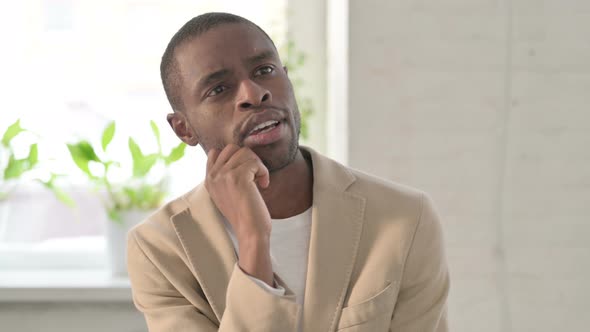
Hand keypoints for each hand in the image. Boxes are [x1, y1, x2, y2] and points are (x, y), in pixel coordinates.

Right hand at [205, 144, 273, 285]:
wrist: (250, 232)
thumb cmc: (245, 214)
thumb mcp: (228, 192)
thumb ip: (226, 175)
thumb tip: (239, 154)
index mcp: (209, 180)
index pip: (216, 151)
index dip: (234, 157)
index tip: (245, 173)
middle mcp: (213, 176)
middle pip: (232, 148)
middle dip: (248, 158)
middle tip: (254, 176)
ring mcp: (223, 175)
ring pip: (245, 152)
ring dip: (257, 165)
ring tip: (259, 181)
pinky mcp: (237, 177)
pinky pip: (255, 162)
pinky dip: (263, 172)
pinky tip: (263, 185)